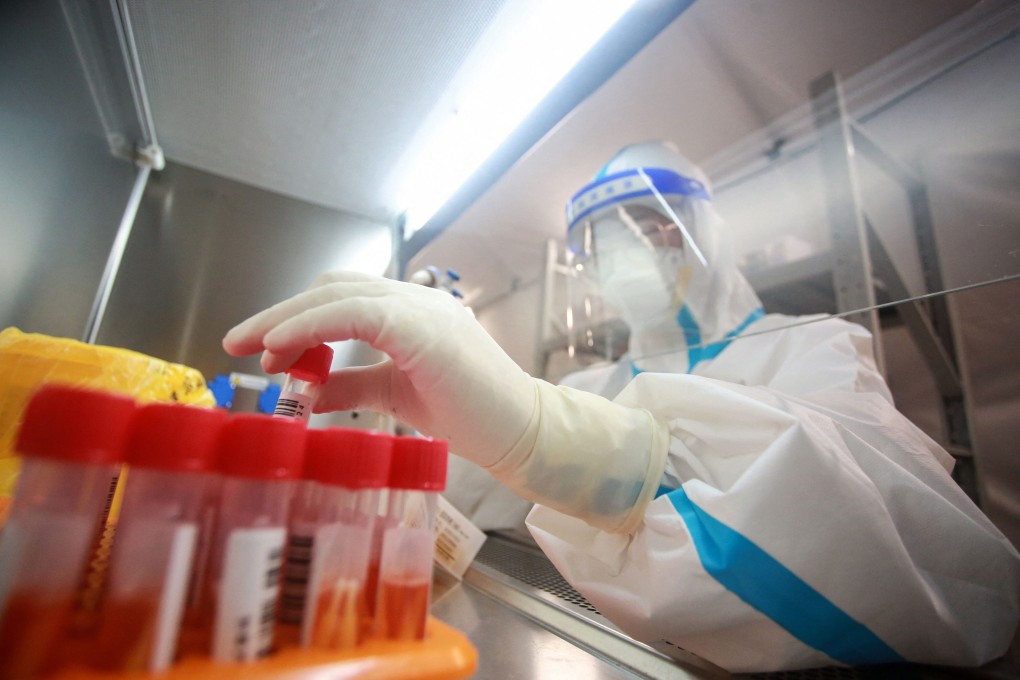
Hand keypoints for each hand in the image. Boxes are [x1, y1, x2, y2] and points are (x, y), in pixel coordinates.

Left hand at [223, 270, 668, 532]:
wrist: (520, 432)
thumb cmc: (469, 414)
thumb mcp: (393, 395)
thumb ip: (350, 385)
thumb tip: (303, 392)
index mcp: (411, 311)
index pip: (341, 297)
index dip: (296, 316)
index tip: (259, 348)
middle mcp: (415, 299)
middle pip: (331, 287)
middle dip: (279, 314)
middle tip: (239, 343)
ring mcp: (422, 308)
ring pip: (338, 294)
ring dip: (288, 319)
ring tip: (254, 349)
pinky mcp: (423, 328)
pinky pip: (354, 314)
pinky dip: (312, 328)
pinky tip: (284, 351)